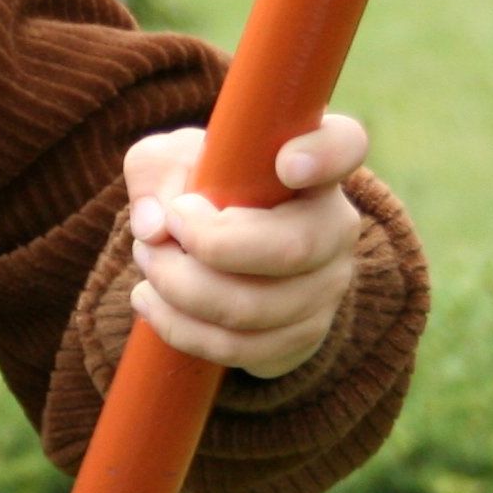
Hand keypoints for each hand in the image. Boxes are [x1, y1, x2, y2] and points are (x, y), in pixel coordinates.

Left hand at [122, 112, 369, 379]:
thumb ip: (155, 172)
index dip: (326, 155)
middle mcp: (335, 225)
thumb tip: (155, 226)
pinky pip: (241, 347)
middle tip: (164, 230)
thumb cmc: (195, 189)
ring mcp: (326, 285)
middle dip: (210, 246)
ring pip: (258, 308)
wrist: (209, 252)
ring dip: (181, 289)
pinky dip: (180, 327)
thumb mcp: (166, 163)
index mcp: (312, 165)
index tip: (286, 164)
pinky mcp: (303, 335)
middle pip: (292, 247)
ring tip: (147, 262)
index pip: (345, 145)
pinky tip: (150, 300)